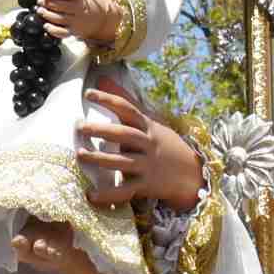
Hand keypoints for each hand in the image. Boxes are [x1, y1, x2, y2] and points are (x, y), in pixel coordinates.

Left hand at [37, 0, 118, 47]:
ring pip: (56, 18)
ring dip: (45, 14)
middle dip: (45, 2)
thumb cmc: (95, 0)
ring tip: (41, 10)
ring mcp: (77, 21)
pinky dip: (52, 29)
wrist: (108, 17)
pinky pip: (61, 32)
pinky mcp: (76, 31)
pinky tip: (47, 25)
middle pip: (56, 5)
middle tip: (40, 1)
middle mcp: (79, 8)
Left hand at [77, 85, 203, 208]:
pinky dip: (108, 195)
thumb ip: (126, 103)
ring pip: (122, 162)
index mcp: (148, 127)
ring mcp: (148, 166)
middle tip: (79, 127)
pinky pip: (125, 191)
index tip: (88, 93)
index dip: (109, 100)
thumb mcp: (151, 123)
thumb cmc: (166, 146)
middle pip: (124, 135)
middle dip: (101, 130)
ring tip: (80, 154)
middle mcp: (149, 145)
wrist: (193, 175)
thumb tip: (102, 78)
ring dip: (100, 159)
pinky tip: (90, 195)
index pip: (128, 109)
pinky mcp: (147, 186)